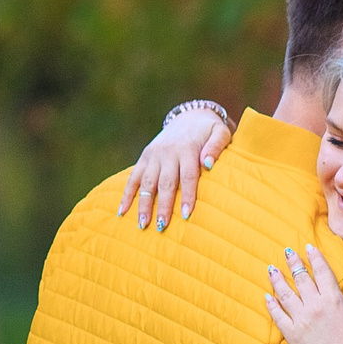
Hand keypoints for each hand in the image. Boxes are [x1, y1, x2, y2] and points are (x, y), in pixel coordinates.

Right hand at [115, 109, 233, 230]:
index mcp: (187, 148)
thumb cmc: (210, 131)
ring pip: (146, 182)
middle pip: (165, 183)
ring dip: (143, 204)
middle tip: (161, 227)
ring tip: (142, 225)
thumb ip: (216, 147)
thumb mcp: (221, 133)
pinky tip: (121, 212)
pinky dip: (126, 194)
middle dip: (163, 206)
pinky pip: (133, 177)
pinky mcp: (144, 157)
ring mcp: (154, 155)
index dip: (187, 196)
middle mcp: (168, 152)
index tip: (186, 215)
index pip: (187, 176)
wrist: (190, 116)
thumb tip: (208, 164)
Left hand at [265, 245, 342, 343]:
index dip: (314, 257)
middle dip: (293, 262)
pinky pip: (278, 316)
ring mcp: (302, 320)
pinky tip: (267, 297)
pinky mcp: (292, 336)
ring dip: (277, 279)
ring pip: (285, 294)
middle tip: (286, 252)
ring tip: (271, 269)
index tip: (307, 247)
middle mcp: (316, 306)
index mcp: (335, 299)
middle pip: (301, 278)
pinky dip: (271, 305)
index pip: (322, 271)